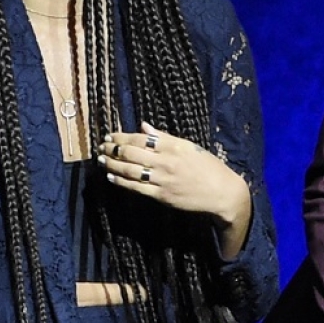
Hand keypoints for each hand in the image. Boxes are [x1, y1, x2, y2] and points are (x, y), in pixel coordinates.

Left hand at [97, 121, 251, 245]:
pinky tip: (111, 176)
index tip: (110, 136)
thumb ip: (165, 137)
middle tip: (101, 146)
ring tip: (101, 160)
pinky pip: (136, 187)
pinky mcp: (162, 196)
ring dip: (112, 164)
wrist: (222, 193)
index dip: (122, 137)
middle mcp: (166, 161)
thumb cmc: (209, 168)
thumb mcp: (189, 147)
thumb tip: (144, 127)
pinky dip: (121, 181)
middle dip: (112, 149)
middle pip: (132, 153)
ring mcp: (163, 180)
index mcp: (174, 146)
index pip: (140, 139)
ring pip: (130, 170)